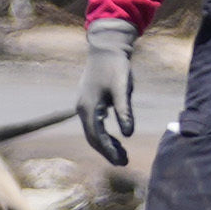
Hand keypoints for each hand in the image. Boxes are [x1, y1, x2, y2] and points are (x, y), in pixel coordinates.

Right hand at [79, 19, 138, 165]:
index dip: (109, 151)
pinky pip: (94, 123)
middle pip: (92, 137)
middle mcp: (82, 109)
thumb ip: (124, 111)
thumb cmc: (115, 66)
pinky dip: (104, 134)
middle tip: (124, 162)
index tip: (122, 162)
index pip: (97, 137)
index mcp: (89, 108)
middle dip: (107, 151)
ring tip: (122, 153)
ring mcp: (83, 105)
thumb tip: (128, 134)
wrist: (105, 47)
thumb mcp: (123, 88)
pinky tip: (116, 138)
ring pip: (93, 131)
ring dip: (106, 144)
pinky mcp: (88, 101)